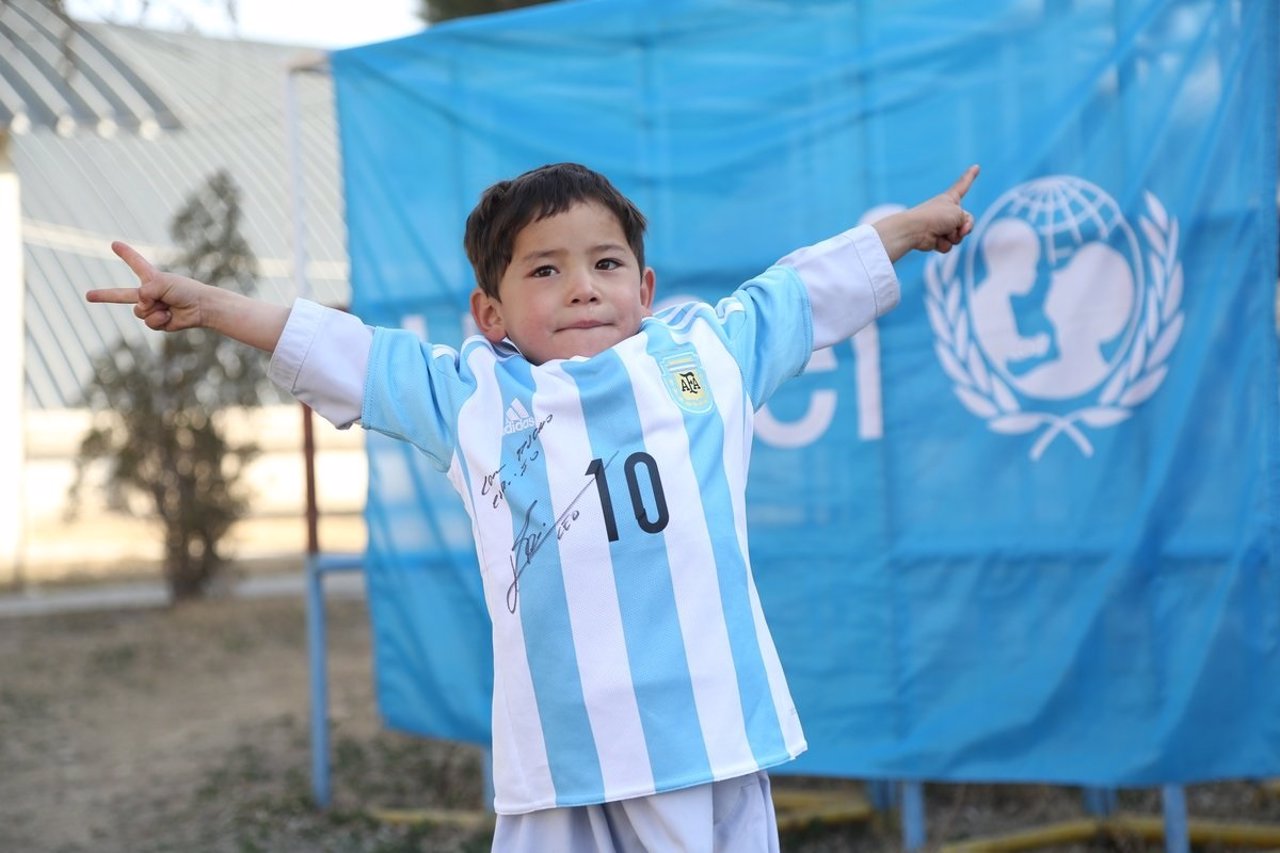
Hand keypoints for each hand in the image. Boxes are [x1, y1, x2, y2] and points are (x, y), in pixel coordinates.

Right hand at [86, 242, 207, 331]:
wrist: (201, 308)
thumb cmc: (185, 291)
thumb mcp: (163, 284)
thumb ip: (146, 291)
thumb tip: (140, 306)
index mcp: (151, 278)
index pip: (135, 263)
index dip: (125, 254)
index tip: (114, 244)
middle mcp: (149, 293)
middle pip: (121, 294)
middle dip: (104, 295)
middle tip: (87, 295)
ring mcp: (152, 308)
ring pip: (138, 311)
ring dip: (152, 309)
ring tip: (167, 305)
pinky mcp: (157, 322)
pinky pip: (148, 322)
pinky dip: (159, 319)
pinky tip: (169, 315)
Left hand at [914, 164, 978, 252]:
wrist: (916, 230)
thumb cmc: (936, 216)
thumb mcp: (959, 213)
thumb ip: (966, 221)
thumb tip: (956, 236)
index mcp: (950, 198)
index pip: (963, 185)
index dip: (970, 177)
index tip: (976, 167)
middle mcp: (946, 211)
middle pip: (966, 220)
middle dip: (966, 226)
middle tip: (959, 228)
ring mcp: (941, 225)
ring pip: (959, 235)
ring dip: (955, 236)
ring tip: (943, 232)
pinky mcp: (935, 238)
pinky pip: (948, 245)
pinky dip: (944, 244)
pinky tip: (934, 240)